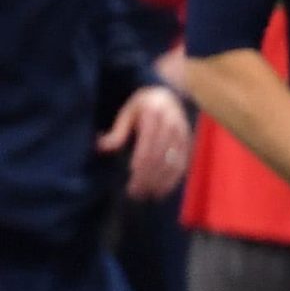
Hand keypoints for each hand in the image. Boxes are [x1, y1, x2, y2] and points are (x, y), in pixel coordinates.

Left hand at [100, 84, 190, 200]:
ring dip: (160, 182)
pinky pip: (182, 165)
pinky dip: (172, 180)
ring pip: (172, 163)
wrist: (167, 94)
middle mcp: (172, 126)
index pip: (148, 147)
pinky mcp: (188, 143)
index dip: (140, 166)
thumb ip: (117, 132)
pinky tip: (162, 190)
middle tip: (135, 194)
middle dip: (147, 178)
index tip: (131, 180)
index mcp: (154, 116)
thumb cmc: (141, 105)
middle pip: (160, 158)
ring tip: (147, 195)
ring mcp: (182, 135)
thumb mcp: (126, 113)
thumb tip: (101, 148)